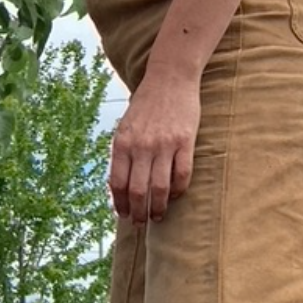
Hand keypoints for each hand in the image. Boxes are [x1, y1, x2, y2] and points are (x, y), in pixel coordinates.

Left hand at [108, 71, 200, 224]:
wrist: (169, 79)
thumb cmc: (144, 106)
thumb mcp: (124, 128)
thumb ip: (121, 154)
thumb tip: (118, 187)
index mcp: (122, 143)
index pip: (117, 183)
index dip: (120, 204)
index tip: (123, 215)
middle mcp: (141, 146)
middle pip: (138, 191)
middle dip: (138, 212)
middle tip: (141, 222)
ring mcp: (164, 144)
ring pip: (160, 188)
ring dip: (158, 207)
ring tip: (157, 216)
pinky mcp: (185, 142)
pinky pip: (182, 175)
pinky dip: (178, 191)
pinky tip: (174, 196)